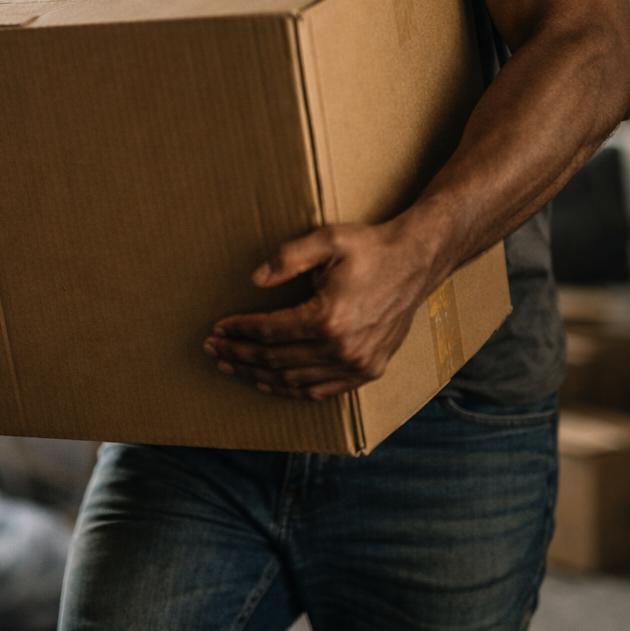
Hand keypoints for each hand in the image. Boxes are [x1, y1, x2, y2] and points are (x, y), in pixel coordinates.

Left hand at [204, 219, 434, 400]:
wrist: (416, 262)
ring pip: (294, 381)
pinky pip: (320, 390)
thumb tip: (255, 279)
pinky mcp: (368, 371)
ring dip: (257, 375)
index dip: (239, 330)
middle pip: (275, 360)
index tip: (218, 328)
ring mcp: (357, 365)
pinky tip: (268, 382)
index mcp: (329, 318)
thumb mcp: (328, 239)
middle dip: (239, 354)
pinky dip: (290, 390)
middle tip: (213, 349)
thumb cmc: (370, 248)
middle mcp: (342, 349)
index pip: (269, 331)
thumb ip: (289, 257)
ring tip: (232, 365)